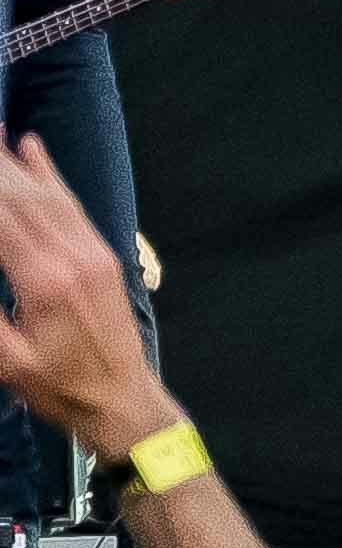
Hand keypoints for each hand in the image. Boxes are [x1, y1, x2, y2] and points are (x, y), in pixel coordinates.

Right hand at [0, 137, 173, 453]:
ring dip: (14, 161)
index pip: (2, 222)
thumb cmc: (59, 388)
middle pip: (22, 199)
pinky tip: (33, 148)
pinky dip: (50, 174)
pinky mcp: (103, 254)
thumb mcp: (10, 364)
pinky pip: (72, 205)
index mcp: (44, 283)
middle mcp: (72, 257)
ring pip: (47, 195)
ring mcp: (92, 252)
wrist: (123, 398)